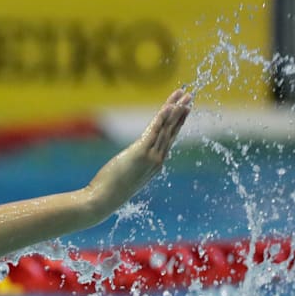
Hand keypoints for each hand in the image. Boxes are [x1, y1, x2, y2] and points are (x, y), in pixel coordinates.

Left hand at [90, 88, 192, 207]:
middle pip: (172, 131)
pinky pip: (154, 131)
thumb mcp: (127, 175)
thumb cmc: (110, 190)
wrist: (104, 199)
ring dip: (175, 110)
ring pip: (166, 129)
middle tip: (190, 96)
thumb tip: (131, 159)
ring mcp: (151, 156)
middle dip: (181, 112)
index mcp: (156, 163)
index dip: (177, 122)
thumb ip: (134, 165)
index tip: (184, 108)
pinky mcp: (141, 153)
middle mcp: (158, 159)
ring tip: (184, 95)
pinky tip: (169, 106)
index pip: (169, 138)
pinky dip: (162, 118)